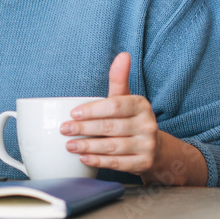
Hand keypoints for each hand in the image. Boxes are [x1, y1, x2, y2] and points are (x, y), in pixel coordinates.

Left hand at [59, 52, 161, 175]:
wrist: (155, 148)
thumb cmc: (131, 119)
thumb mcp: (126, 98)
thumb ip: (119, 78)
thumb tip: (123, 55)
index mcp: (141, 105)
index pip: (115, 106)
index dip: (93, 110)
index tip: (73, 113)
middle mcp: (147, 125)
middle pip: (111, 127)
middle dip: (84, 129)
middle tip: (64, 130)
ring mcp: (147, 146)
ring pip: (113, 146)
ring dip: (88, 147)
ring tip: (69, 145)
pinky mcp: (144, 163)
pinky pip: (118, 163)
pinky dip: (99, 161)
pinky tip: (84, 158)